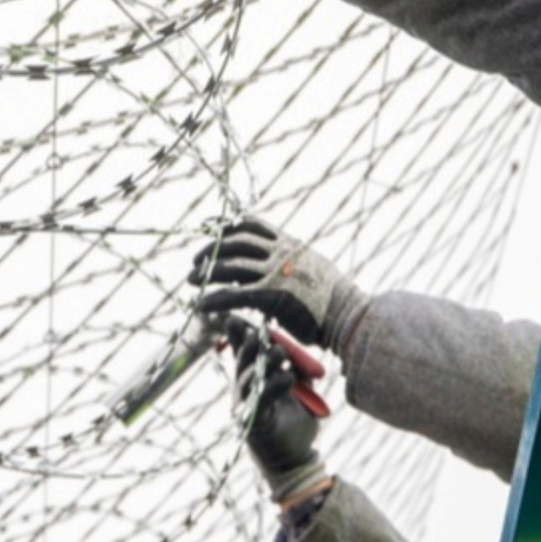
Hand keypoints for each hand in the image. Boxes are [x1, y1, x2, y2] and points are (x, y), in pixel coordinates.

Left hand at [191, 217, 367, 350]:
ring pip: (231, 266)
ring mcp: (276, 273)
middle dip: (211, 249)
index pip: (251, 225)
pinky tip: (200, 305)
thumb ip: (292, 263)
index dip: (226, 226)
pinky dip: (213, 299)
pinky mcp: (272, 296)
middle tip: (195, 261)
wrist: (349, 315)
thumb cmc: (335, 300)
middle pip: (235, 242)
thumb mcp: (313, 269)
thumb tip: (277, 266)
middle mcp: (281, 253)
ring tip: (190, 280)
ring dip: (206, 273)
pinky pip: (234, 295)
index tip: (209, 229)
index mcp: (290, 244)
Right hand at [228, 318, 327, 502]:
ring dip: (264, 363)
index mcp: (252, 378)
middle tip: (262, 330)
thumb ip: (293, 367)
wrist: (294, 457)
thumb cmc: (294, 419)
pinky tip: (287, 378)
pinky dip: (274, 386)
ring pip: (247, 378)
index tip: (235, 316)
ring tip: (280, 353)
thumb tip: (292, 346)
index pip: (243, 352)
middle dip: (250, 344)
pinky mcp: (252, 423)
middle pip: (241, 361)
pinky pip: (260, 399)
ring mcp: (245, 406)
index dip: (238, 334)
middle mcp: (243, 390)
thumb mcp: (297, 387)